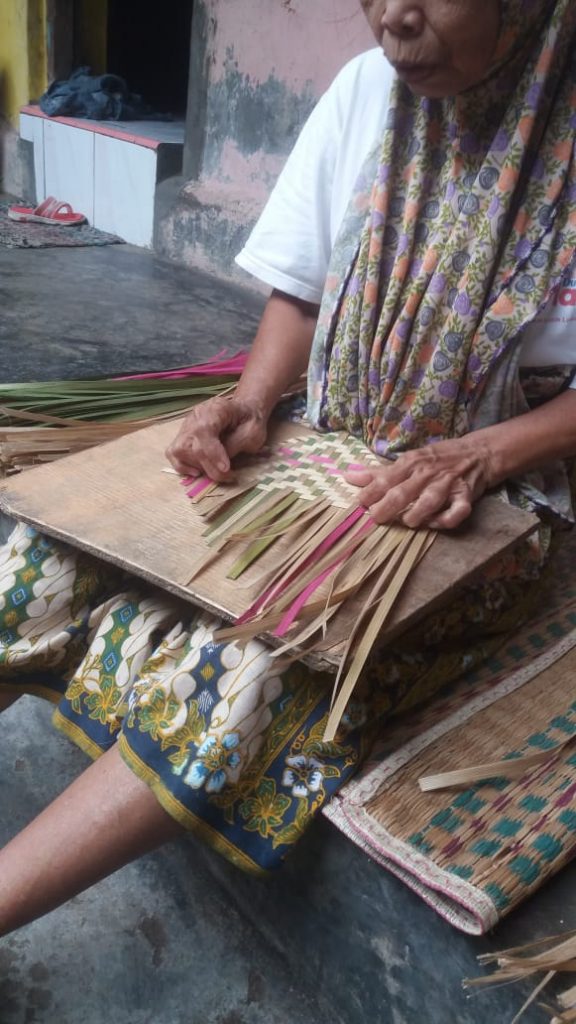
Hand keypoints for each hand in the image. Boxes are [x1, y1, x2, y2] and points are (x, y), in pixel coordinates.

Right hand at [165, 395, 267, 480]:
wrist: (244, 412)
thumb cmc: (250, 422)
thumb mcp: (252, 433)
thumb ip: (234, 446)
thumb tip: (219, 464)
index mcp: (215, 409)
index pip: (203, 431)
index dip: (212, 453)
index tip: (226, 469)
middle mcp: (196, 416)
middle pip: (190, 445)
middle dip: (209, 466)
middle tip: (228, 475)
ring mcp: (187, 426)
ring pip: (179, 450)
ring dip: (197, 466)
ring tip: (215, 469)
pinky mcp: (183, 436)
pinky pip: (173, 453)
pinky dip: (183, 466)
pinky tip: (198, 471)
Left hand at [344, 436, 493, 529]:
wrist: (478, 452)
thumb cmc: (437, 458)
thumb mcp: (408, 460)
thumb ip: (378, 472)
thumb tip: (347, 476)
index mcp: (411, 462)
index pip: (386, 478)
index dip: (371, 492)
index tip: (359, 503)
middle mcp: (427, 472)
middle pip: (404, 490)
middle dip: (387, 506)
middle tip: (376, 518)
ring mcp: (448, 483)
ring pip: (430, 500)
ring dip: (417, 513)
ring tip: (407, 522)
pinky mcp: (466, 495)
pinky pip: (458, 510)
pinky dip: (448, 519)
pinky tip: (436, 524)